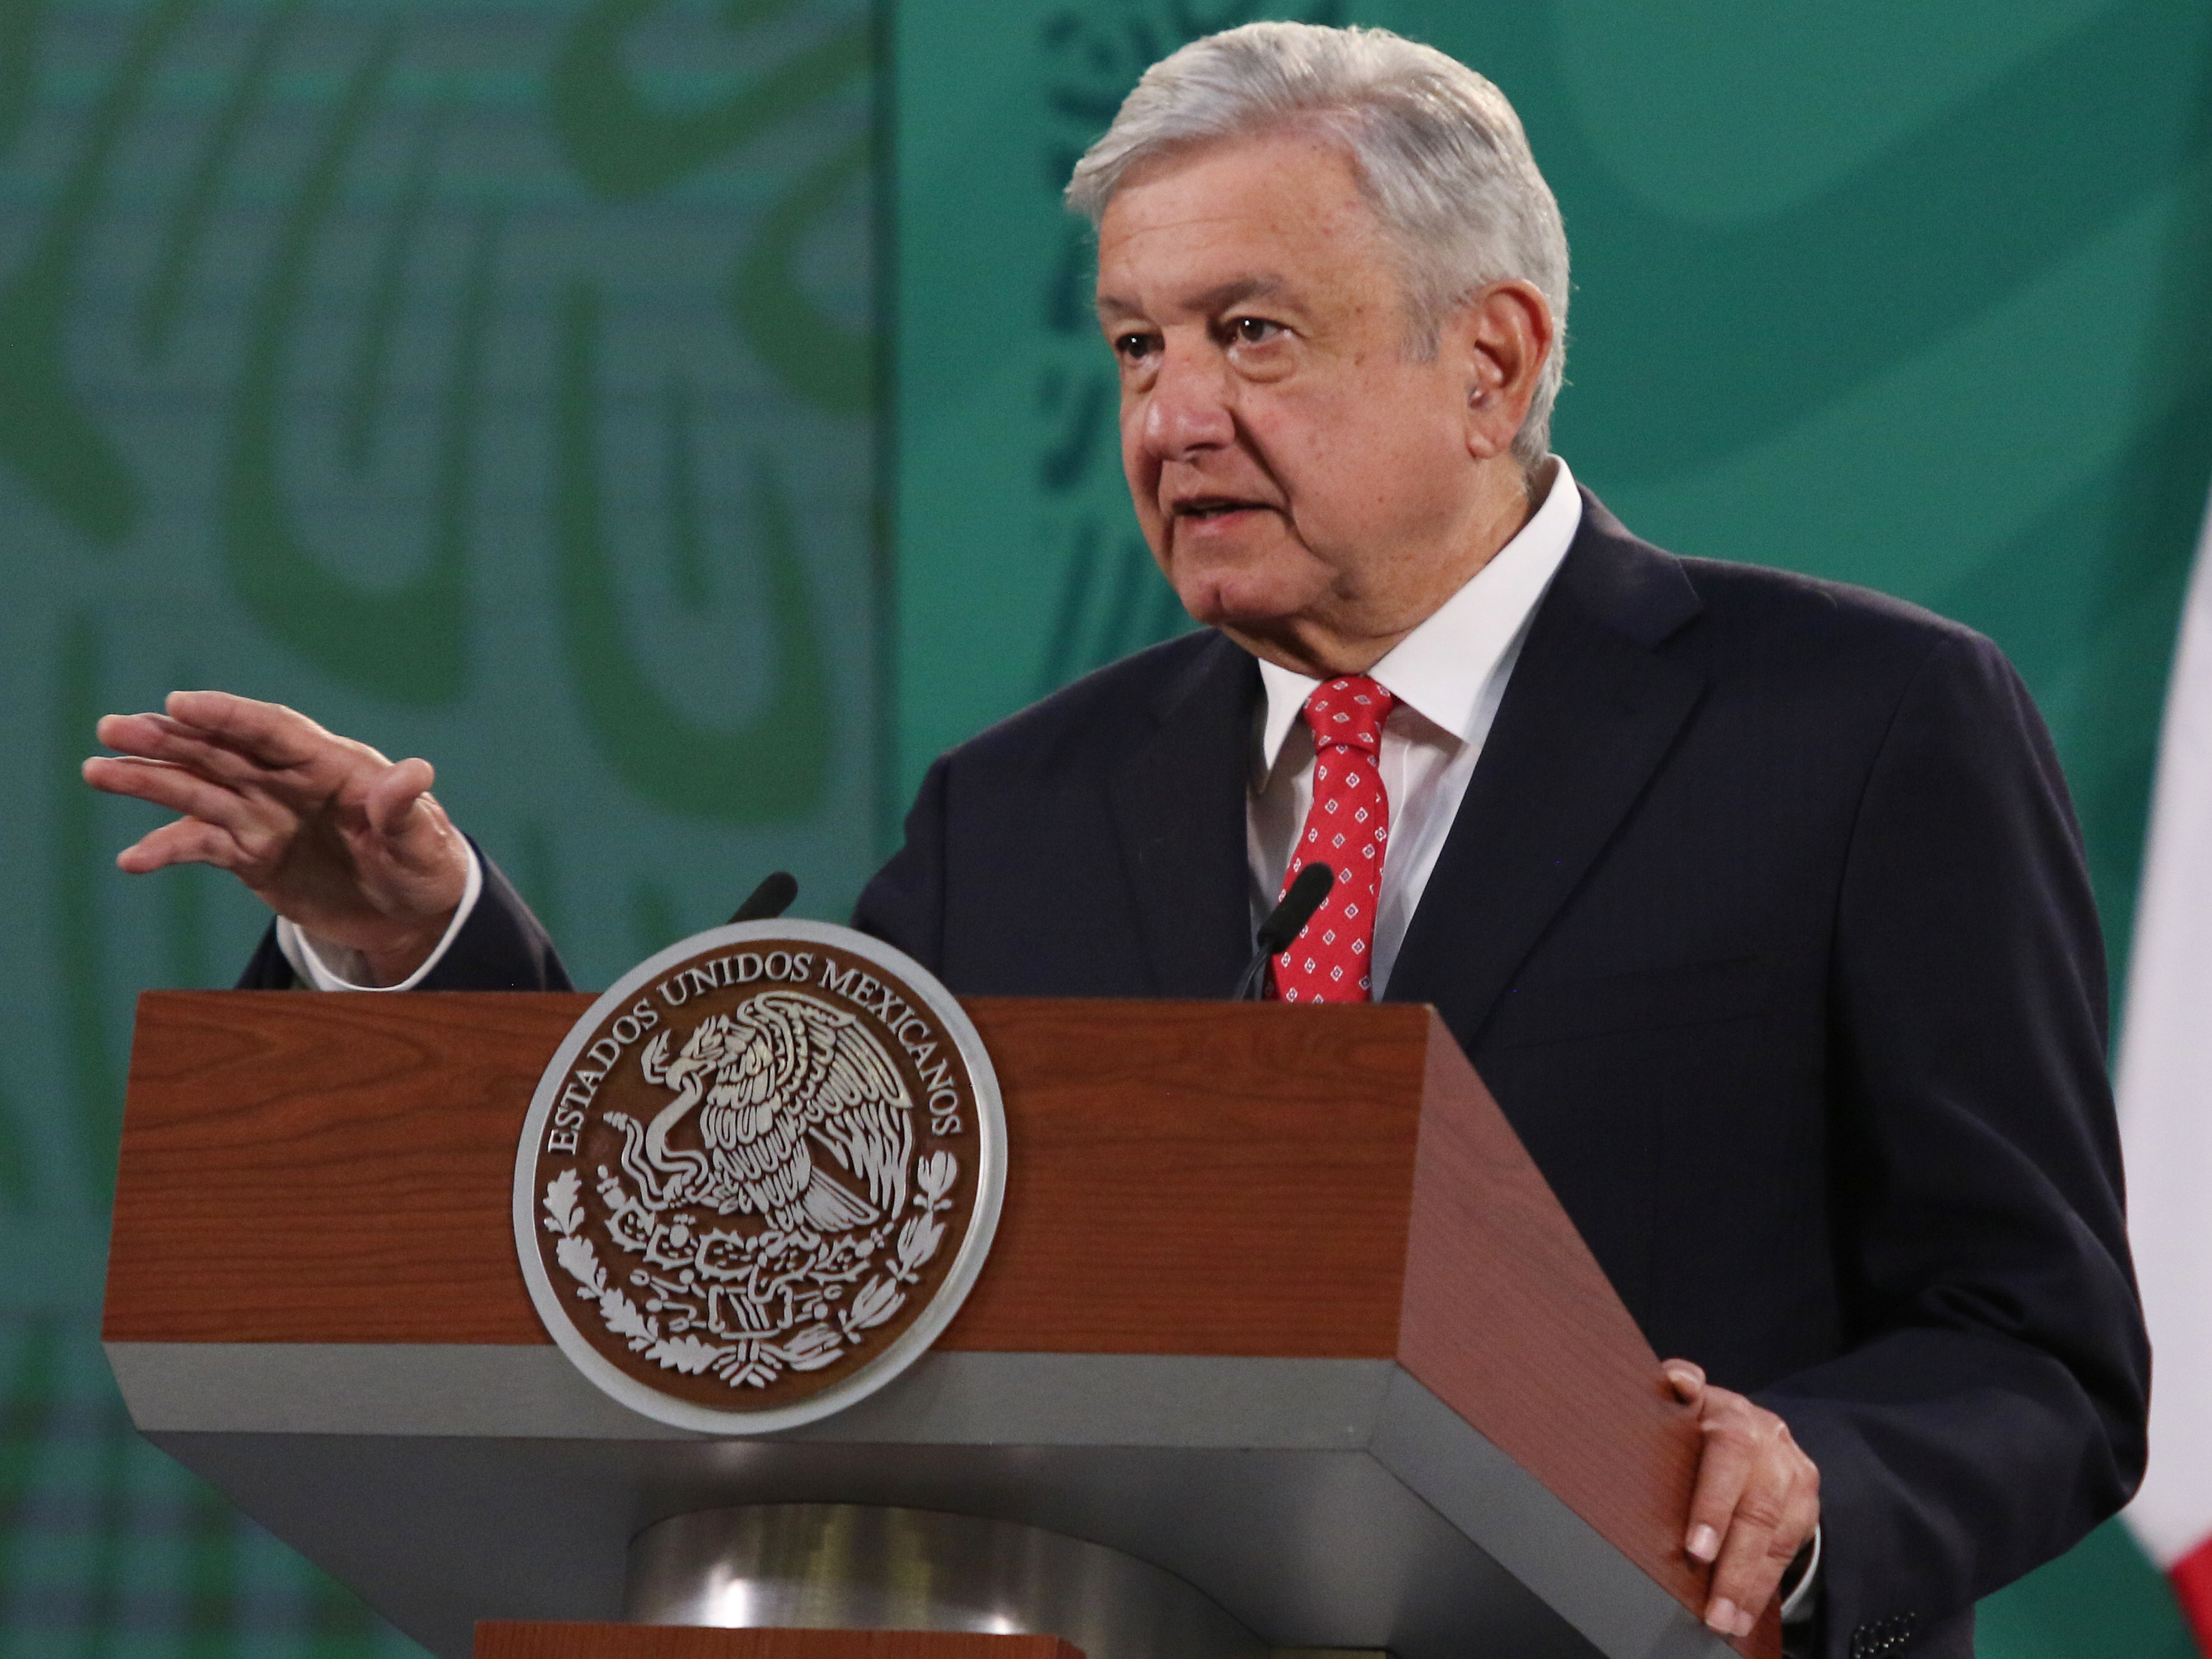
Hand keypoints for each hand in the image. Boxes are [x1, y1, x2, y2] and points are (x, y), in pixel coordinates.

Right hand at [84, 691, 470, 985]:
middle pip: (221, 751)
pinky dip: (167, 852)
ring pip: (199, 791)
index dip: (227, 715)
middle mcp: (288, 782)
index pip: (273, 730)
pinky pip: (202, 847)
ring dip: (149, 781)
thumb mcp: (422, 842)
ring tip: (97, 770)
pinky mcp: (251, 855)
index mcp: (332, 764)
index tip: (180, 703)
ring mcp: (264, 816)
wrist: (410, 911)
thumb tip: (415, 772)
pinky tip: (131, 861)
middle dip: (168, 738)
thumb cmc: (424, 864)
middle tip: (113, 728)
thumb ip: (406, 809)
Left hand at [1663, 1359, 1819, 1639]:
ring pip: (1775, 1535)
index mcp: (1731, 1413)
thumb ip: (1674, 1392)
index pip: (1728, 1455)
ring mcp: (1794, 1471)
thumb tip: (1676, 1380)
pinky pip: (1789, 1550)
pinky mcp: (1807, 1502)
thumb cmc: (1695, 1422)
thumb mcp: (1681, 1403)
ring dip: (1749, 1584)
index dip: (1713, 1504)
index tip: (1695, 1549)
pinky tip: (1744, 1612)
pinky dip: (1764, 1585)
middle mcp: (1769, 1440)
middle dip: (1733, 1562)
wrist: (1750, 1427)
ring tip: (1724, 1619)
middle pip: (1756, 1507)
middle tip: (1711, 1606)